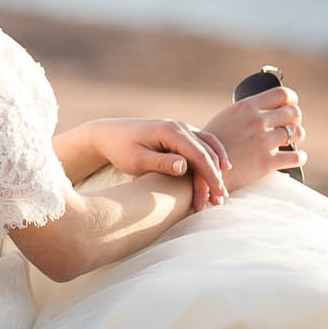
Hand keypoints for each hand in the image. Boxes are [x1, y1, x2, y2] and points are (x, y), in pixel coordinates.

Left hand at [90, 117, 230, 212]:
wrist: (107, 134)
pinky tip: (220, 170)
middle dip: (214, 177)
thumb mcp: (138, 159)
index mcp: (170, 131)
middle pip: (206, 153)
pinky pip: (201, 144)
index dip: (210, 176)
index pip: (199, 155)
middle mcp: (179, 126)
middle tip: (218, 202)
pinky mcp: (178, 133)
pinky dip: (211, 158)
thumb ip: (161, 162)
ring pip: (207, 147)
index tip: (216, 195)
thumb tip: (185, 167)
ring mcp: (180, 128)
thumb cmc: (120, 149)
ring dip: (216, 168)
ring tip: (219, 192)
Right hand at [204, 84, 306, 190]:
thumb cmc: (210, 144)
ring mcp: (262, 142)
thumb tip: (263, 107)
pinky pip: (296, 157)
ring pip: (297, 133)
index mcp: (246, 107)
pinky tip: (295, 157)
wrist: (199, 169)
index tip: (290, 104)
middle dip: (295, 119)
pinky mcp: (266, 163)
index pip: (281, 94)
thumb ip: (245, 112)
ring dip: (297, 136)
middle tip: (291, 125)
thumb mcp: (225, 118)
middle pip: (293, 112)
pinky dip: (299, 157)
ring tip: (292, 141)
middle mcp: (256, 122)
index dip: (290, 99)